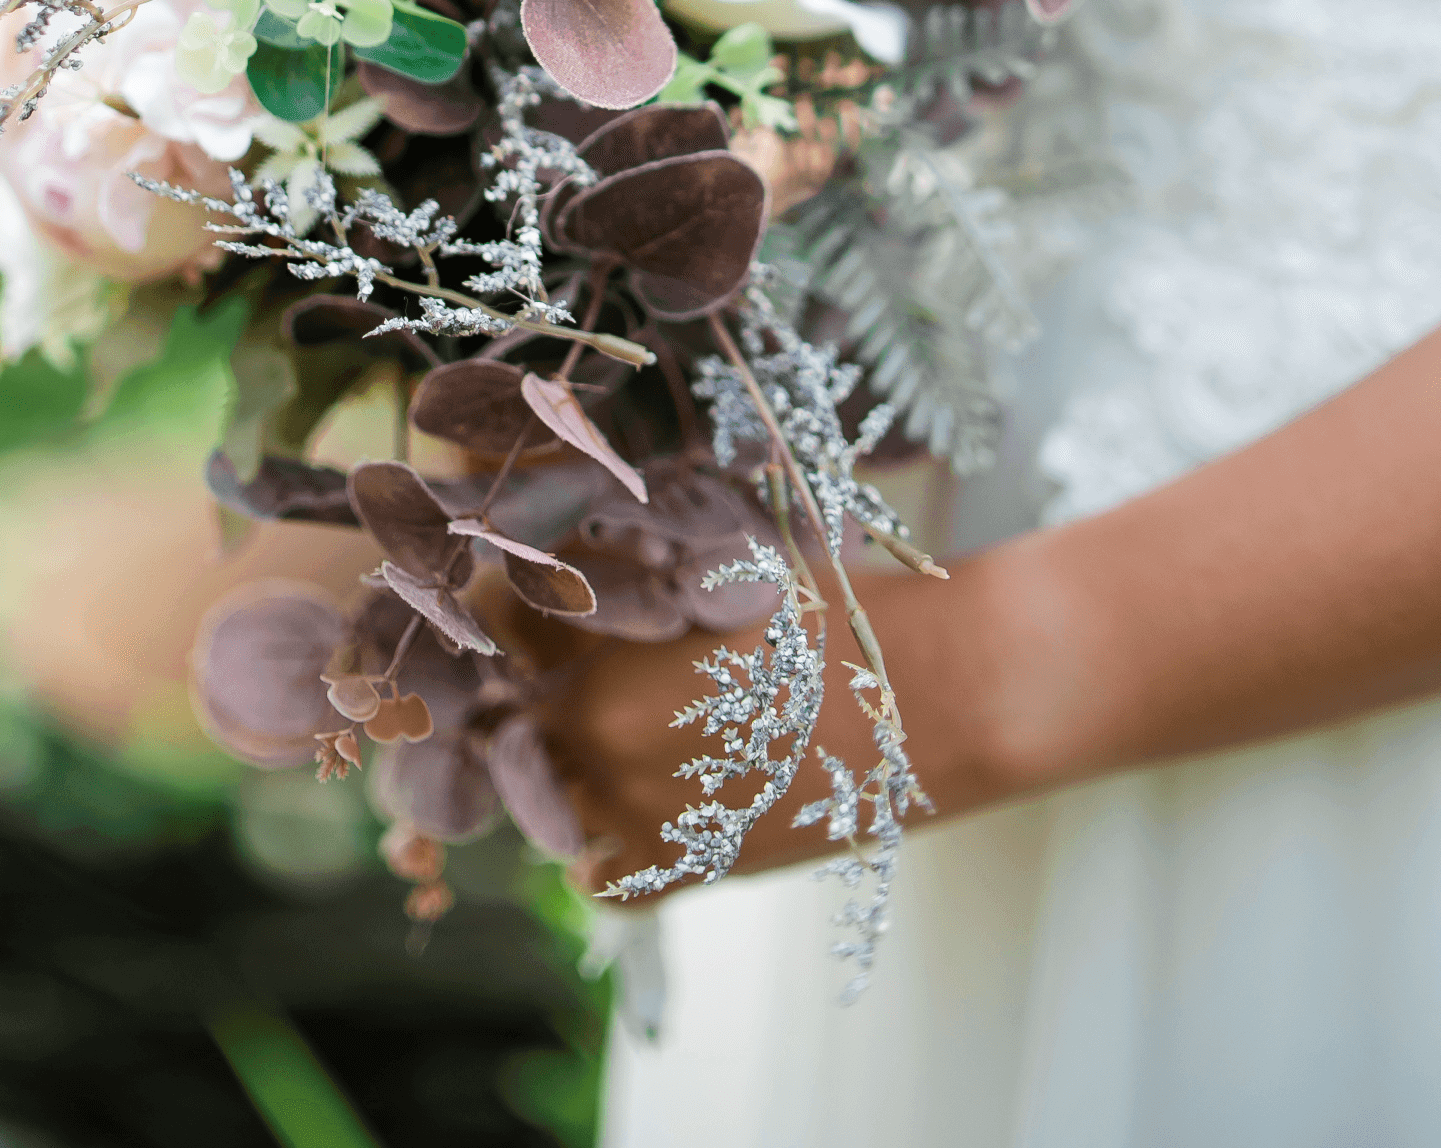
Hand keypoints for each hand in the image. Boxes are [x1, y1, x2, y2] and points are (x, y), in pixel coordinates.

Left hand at [517, 555, 1022, 890]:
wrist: (935, 694)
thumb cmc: (829, 609)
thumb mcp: (711, 564)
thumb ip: (625, 575)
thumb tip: (557, 562)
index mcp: (600, 685)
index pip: (505, 654)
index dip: (515, 617)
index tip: (530, 598)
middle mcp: (609, 769)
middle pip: (522, 731)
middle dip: (534, 688)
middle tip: (567, 653)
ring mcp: (650, 829)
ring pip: (552, 805)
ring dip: (561, 765)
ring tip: (603, 722)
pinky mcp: (697, 871)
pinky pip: (604, 879)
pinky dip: (596, 848)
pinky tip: (623, 800)